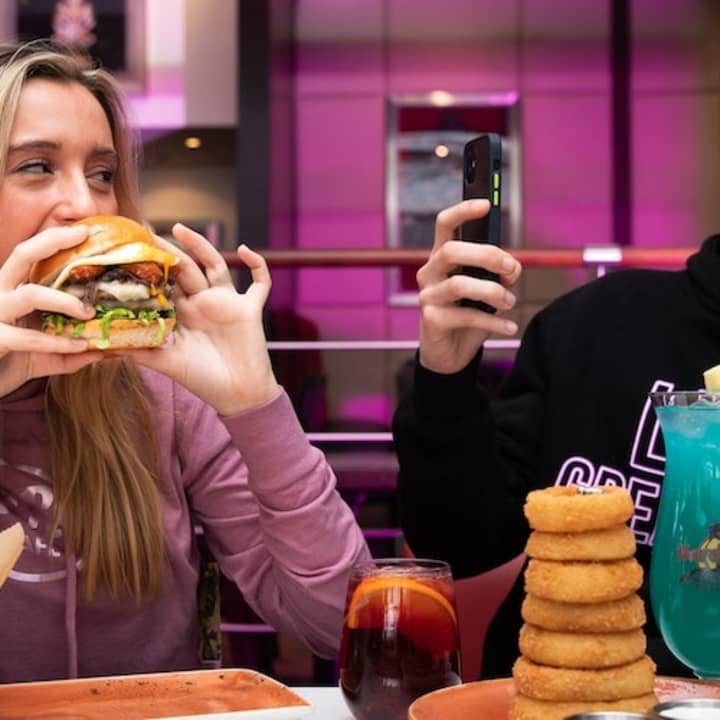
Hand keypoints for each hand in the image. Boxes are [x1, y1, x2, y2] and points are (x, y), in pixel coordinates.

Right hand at [0, 226, 101, 397]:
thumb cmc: (13, 363)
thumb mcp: (47, 354)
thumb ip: (75, 347)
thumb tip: (112, 345)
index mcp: (11, 290)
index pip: (29, 255)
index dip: (52, 239)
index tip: (83, 230)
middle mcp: (0, 294)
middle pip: (22, 255)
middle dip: (52, 242)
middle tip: (82, 237)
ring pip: (29, 294)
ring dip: (64, 301)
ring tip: (88, 312)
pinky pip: (28, 338)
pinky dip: (57, 342)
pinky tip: (81, 346)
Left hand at [117, 224, 280, 415]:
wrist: (238, 396)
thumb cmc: (204, 381)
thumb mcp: (166, 364)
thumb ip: (139, 351)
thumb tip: (103, 345)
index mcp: (184, 314)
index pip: (166, 284)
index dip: (151, 268)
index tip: (130, 250)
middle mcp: (204, 303)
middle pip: (185, 268)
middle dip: (168, 250)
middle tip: (145, 230)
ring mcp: (227, 303)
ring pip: (215, 265)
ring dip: (200, 245)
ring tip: (179, 228)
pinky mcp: (250, 308)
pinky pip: (260, 281)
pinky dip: (257, 264)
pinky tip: (244, 249)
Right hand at [417, 199, 521, 374]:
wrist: (450, 353)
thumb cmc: (468, 315)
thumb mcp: (488, 290)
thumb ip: (501, 273)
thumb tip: (512, 267)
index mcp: (441, 257)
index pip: (444, 225)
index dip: (462, 211)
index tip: (486, 205)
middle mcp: (430, 273)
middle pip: (451, 250)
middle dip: (486, 255)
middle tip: (510, 269)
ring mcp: (428, 297)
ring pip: (459, 285)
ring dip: (492, 292)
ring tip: (509, 302)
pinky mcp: (432, 320)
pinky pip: (466, 316)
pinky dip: (494, 322)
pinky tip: (509, 326)